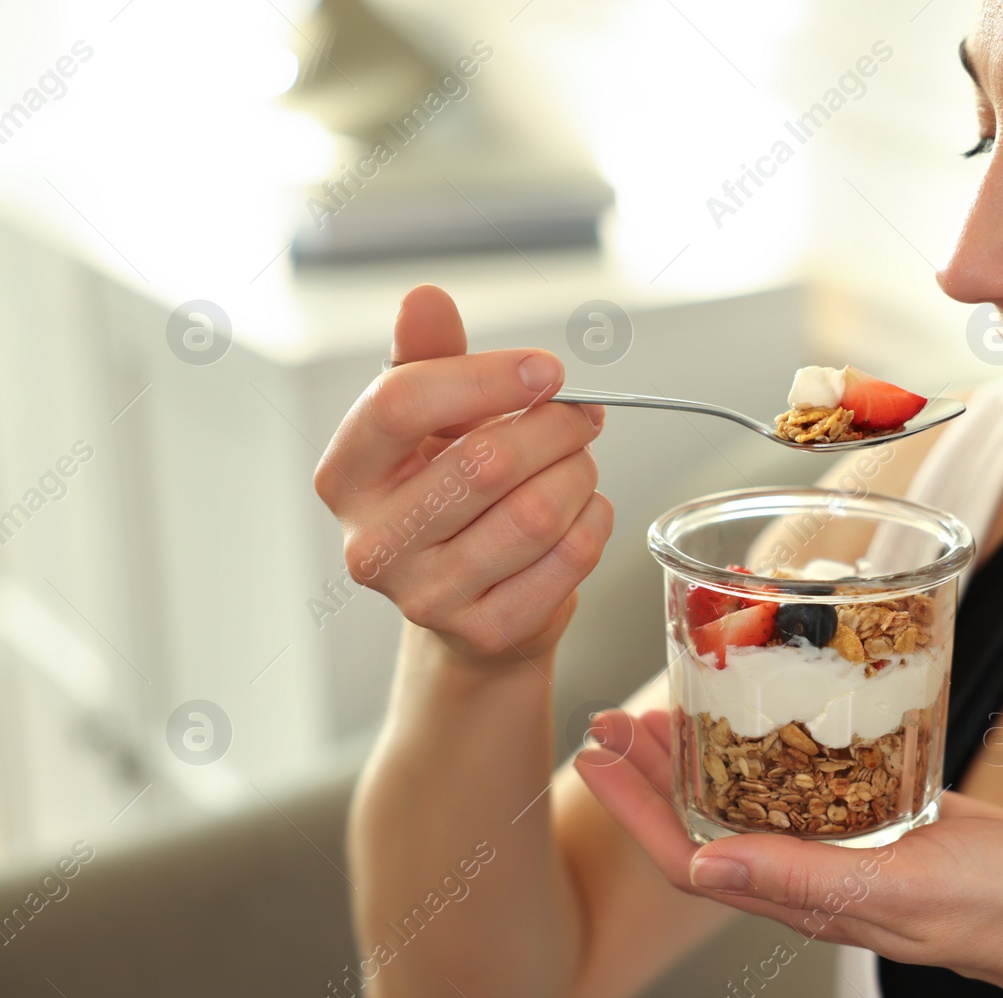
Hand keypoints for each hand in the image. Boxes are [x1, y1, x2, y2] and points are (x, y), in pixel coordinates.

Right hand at [314, 284, 613, 666]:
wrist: (470, 598)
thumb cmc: (449, 490)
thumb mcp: (432, 419)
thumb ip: (430, 356)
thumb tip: (424, 298)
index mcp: (346, 474)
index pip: (401, 404)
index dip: (486, 377)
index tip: (545, 369)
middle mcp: (373, 542)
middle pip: (485, 461)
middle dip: (554, 427)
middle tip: (580, 416)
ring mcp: (425, 596)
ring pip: (536, 513)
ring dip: (580, 474)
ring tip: (579, 463)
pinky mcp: (485, 631)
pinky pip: (568, 559)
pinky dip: (594, 522)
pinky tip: (584, 511)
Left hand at [573, 710, 1002, 997]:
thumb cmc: (996, 903)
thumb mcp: (895, 885)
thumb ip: (802, 878)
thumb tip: (703, 865)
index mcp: (802, 896)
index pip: (690, 856)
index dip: (635, 809)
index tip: (595, 755)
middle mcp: (809, 876)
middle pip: (706, 823)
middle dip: (651, 775)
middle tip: (613, 718)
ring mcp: (841, 850)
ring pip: (748, 804)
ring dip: (699, 760)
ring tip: (667, 710)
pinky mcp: (876, 823)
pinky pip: (801, 788)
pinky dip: (767, 751)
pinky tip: (767, 721)